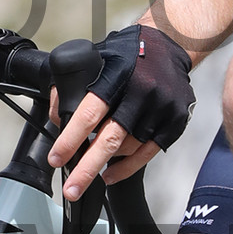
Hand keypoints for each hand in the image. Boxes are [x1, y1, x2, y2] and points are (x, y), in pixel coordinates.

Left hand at [48, 22, 194, 198]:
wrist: (170, 43)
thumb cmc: (128, 53)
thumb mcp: (95, 58)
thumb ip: (73, 85)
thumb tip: (58, 118)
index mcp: (118, 75)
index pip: (90, 113)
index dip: (71, 139)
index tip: (57, 158)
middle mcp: (141, 92)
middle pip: (110, 139)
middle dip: (87, 168)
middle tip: (72, 190)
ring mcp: (160, 108)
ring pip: (129, 148)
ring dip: (107, 164)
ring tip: (91, 174)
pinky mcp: (174, 120)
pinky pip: (148, 152)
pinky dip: (129, 167)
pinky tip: (112, 172)